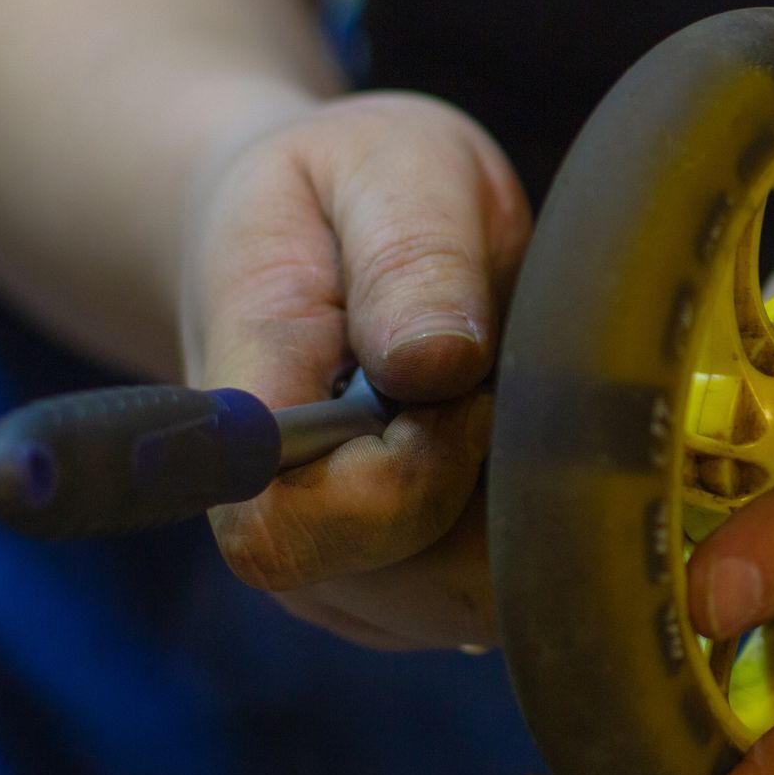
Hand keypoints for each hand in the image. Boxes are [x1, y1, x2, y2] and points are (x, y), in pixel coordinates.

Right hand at [181, 92, 530, 648]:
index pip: (291, 529)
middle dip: (493, 487)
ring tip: (498, 400)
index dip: (406, 473)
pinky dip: (530, 528)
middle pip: (410, 584)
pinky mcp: (406, 603)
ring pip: (467, 605)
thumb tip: (437, 362)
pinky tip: (508, 445)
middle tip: (499, 375)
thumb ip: (411, 256)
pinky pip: (495, 602)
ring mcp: (344, 584)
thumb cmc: (346, 194)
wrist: (299, 239)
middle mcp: (278, 531)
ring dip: (519, 510)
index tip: (460, 378)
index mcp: (244, 421)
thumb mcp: (388, 170)